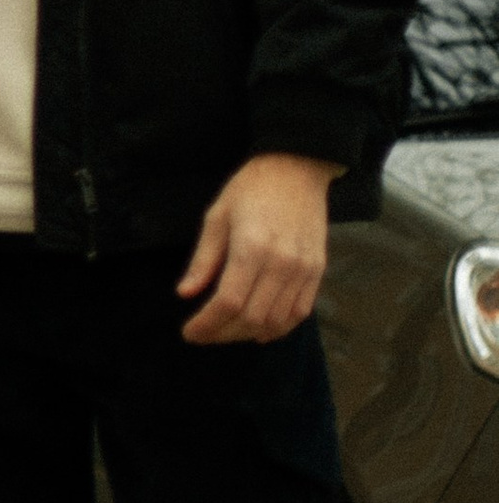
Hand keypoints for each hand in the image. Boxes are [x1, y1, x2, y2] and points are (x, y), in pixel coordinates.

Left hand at [176, 154, 338, 345]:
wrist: (296, 168)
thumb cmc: (251, 189)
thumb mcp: (217, 217)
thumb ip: (203, 260)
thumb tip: (185, 294)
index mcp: (252, 248)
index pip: (228, 303)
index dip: (207, 325)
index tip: (189, 333)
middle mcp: (282, 263)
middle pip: (252, 318)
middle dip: (223, 334)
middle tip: (205, 333)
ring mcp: (304, 269)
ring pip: (277, 321)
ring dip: (248, 334)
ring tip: (227, 332)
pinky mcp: (317, 270)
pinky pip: (300, 312)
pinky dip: (279, 328)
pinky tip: (259, 330)